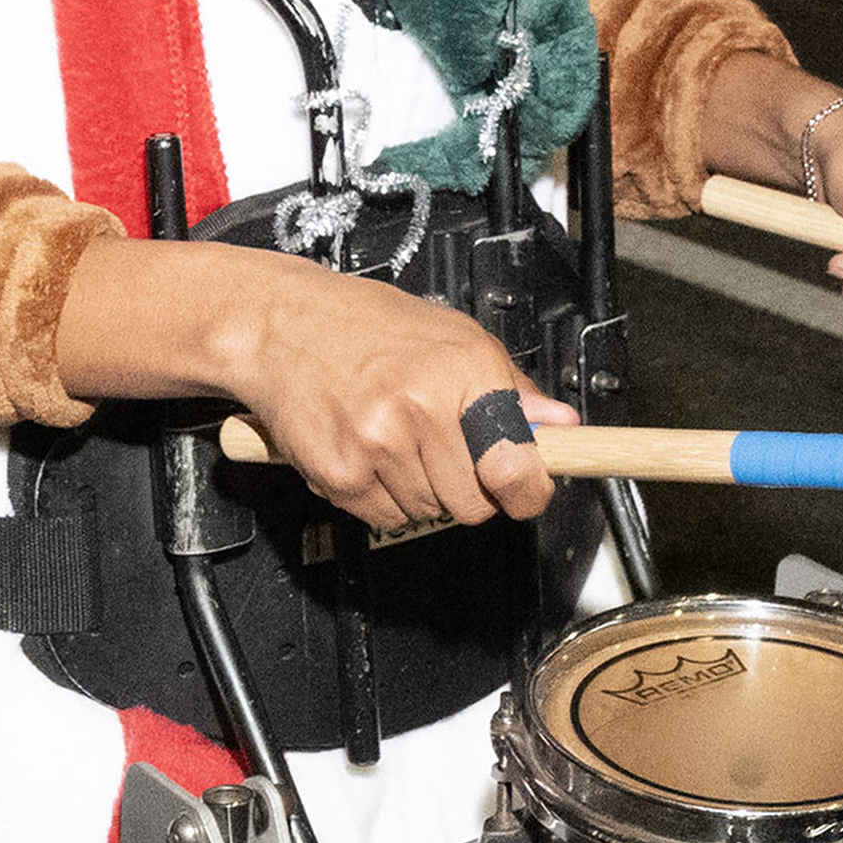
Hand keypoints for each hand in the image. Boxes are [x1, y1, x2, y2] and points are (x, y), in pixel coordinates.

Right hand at [209, 262, 570, 538]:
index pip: (516, 465)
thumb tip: (560, 426)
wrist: (281, 325)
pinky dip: (383, 495)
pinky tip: (368, 451)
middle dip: (469, 489)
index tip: (527, 490)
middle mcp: (421, 410)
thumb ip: (511, 389)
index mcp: (463, 371)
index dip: (529, 491)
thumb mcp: (455, 338)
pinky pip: (385, 517)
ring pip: (429, 514)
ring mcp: (377, 447)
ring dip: (422, 490)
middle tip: (445, 451)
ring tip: (397, 440)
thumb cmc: (366, 326)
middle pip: (475, 505)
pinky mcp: (340, 475)